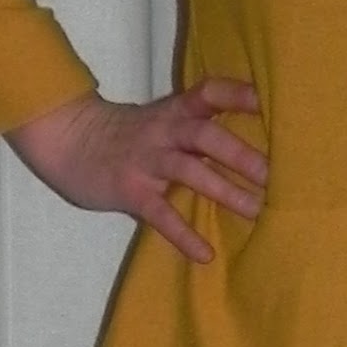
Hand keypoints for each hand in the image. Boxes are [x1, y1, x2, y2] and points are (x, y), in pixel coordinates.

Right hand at [5, 81, 266, 263]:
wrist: (68, 140)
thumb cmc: (128, 134)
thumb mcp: (163, 119)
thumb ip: (199, 125)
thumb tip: (255, 139)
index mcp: (175, 111)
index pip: (210, 93)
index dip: (241, 95)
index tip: (274, 103)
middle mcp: (164, 131)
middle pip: (206, 136)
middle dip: (243, 155)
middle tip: (278, 175)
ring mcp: (146, 161)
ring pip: (189, 172)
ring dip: (225, 191)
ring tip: (257, 211)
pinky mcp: (131, 191)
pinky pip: (160, 214)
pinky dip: (183, 234)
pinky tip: (205, 254)